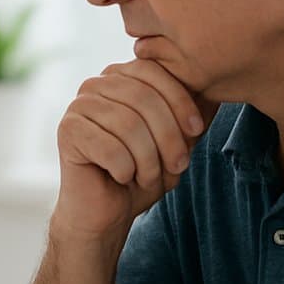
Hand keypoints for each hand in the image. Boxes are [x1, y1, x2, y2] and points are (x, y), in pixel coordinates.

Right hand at [52, 59, 216, 238]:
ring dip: (148, 159)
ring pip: (127, 124)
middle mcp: (96, 84)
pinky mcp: (67, 131)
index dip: (180, 101)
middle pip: (143, 97)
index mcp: (121, 77)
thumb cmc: (140, 174)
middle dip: (168, 136)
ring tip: (148, 177)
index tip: (196, 132)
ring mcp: (78, 106)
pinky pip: (109, 147)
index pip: (155, 72)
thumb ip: (191, 116)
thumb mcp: (176, 142)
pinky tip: (122, 178)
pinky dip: (125, 170)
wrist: (106, 212)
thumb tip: (217, 92)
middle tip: (178, 165)